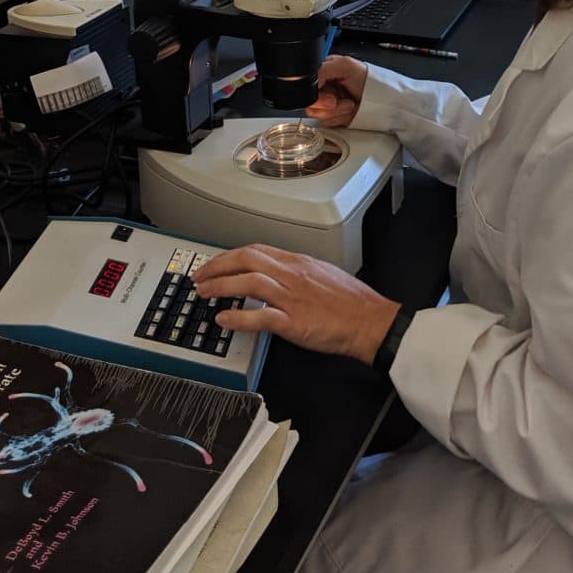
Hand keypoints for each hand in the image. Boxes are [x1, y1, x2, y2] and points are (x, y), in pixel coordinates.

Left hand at [192, 243, 400, 364]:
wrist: (371, 321)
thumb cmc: (353, 302)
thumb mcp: (324, 275)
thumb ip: (298, 273)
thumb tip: (277, 276)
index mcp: (299, 262)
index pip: (257, 250)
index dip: (230, 255)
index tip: (216, 263)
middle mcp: (293, 275)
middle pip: (247, 259)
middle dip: (218, 265)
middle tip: (200, 276)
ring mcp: (292, 297)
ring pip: (249, 282)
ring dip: (221, 285)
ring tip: (205, 294)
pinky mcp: (294, 322)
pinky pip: (260, 317)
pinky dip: (238, 317)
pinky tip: (223, 319)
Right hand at [306, 54, 367, 127]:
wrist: (382, 98)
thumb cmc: (367, 78)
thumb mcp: (344, 65)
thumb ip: (322, 70)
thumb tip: (308, 82)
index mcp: (322, 74)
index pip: (306, 88)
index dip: (316, 95)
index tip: (329, 97)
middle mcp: (323, 89)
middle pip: (310, 104)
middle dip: (327, 105)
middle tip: (338, 100)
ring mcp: (328, 104)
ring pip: (317, 115)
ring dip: (336, 112)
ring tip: (349, 104)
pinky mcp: (334, 116)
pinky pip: (327, 123)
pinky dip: (340, 118)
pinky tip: (349, 111)